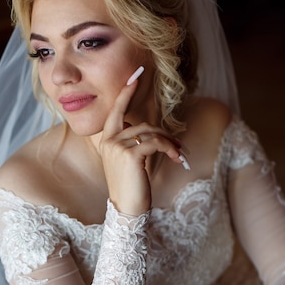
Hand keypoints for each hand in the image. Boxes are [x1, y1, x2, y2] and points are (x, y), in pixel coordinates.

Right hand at [99, 67, 184, 215]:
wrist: (126, 209)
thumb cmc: (130, 186)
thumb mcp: (128, 162)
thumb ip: (132, 143)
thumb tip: (151, 132)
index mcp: (107, 141)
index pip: (116, 111)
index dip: (126, 92)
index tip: (136, 75)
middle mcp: (109, 141)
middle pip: (143, 125)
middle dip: (163, 133)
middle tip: (178, 144)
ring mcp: (117, 146)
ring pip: (151, 133)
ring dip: (169, 143)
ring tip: (178, 154)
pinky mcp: (130, 154)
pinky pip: (155, 142)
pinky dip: (169, 148)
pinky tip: (175, 157)